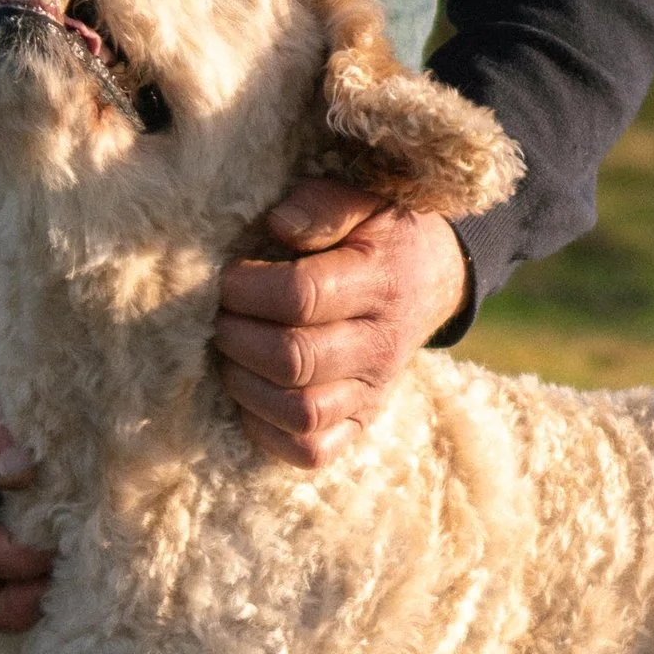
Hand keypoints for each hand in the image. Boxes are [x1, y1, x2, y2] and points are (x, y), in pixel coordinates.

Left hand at [212, 181, 471, 466]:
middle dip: (238, 337)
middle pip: (294, 359)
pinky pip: (311, 451)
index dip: (248, 289)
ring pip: (300, 412)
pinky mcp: (360, 422)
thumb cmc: (380, 235)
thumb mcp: (362, 201)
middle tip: (221, 317)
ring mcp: (371, 391)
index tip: (227, 279)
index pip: (301, 296)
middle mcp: (379, 345)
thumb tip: (278, 224)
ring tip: (229, 354)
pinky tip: (250, 396)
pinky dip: (268, 432)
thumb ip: (322, 207)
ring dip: (246, 386)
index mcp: (380, 283)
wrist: (432, 280)